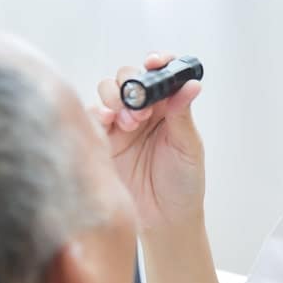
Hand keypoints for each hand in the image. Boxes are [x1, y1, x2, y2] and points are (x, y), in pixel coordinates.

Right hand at [94, 53, 203, 228]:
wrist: (164, 220)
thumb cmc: (183, 183)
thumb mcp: (188, 147)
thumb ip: (182, 114)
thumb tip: (191, 84)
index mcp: (169, 107)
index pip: (160, 74)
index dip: (157, 63)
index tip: (154, 62)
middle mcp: (144, 111)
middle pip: (129, 78)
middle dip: (132, 85)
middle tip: (142, 108)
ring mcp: (121, 124)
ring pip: (109, 92)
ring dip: (116, 99)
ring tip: (129, 122)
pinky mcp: (103, 140)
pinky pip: (92, 116)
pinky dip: (97, 112)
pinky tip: (108, 123)